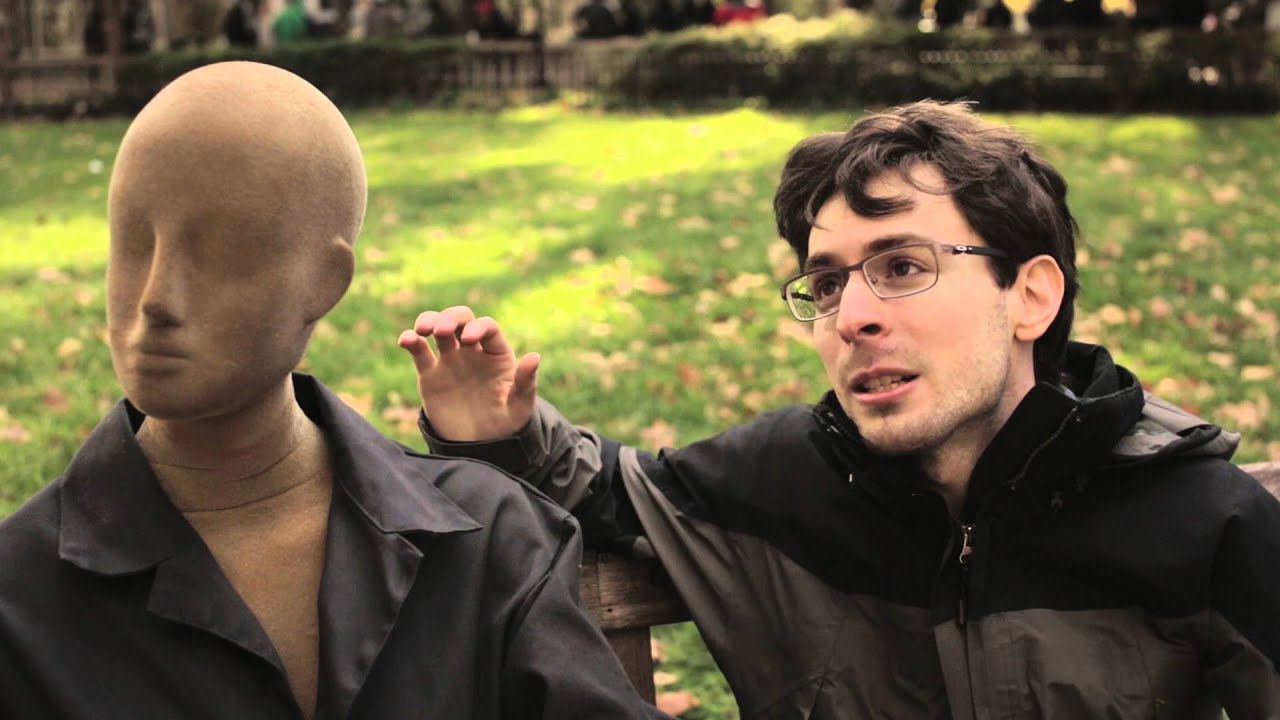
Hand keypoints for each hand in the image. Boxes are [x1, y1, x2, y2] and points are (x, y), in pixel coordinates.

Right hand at [397, 306, 539, 441]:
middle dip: (450, 318)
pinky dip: (410, 340)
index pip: (487, 328)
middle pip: (461, 319)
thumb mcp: (519, 407)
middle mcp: (473, 350)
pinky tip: (405, 340)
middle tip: (441, 330)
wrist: (479, 445)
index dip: (477, 327)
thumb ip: (525, 382)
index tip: (468, 339)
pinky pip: (419, 351)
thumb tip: (534, 356)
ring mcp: (450, 359)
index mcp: (496, 353)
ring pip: (438, 328)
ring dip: (429, 320)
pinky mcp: (430, 374)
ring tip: (422, 329)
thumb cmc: (505, 423)